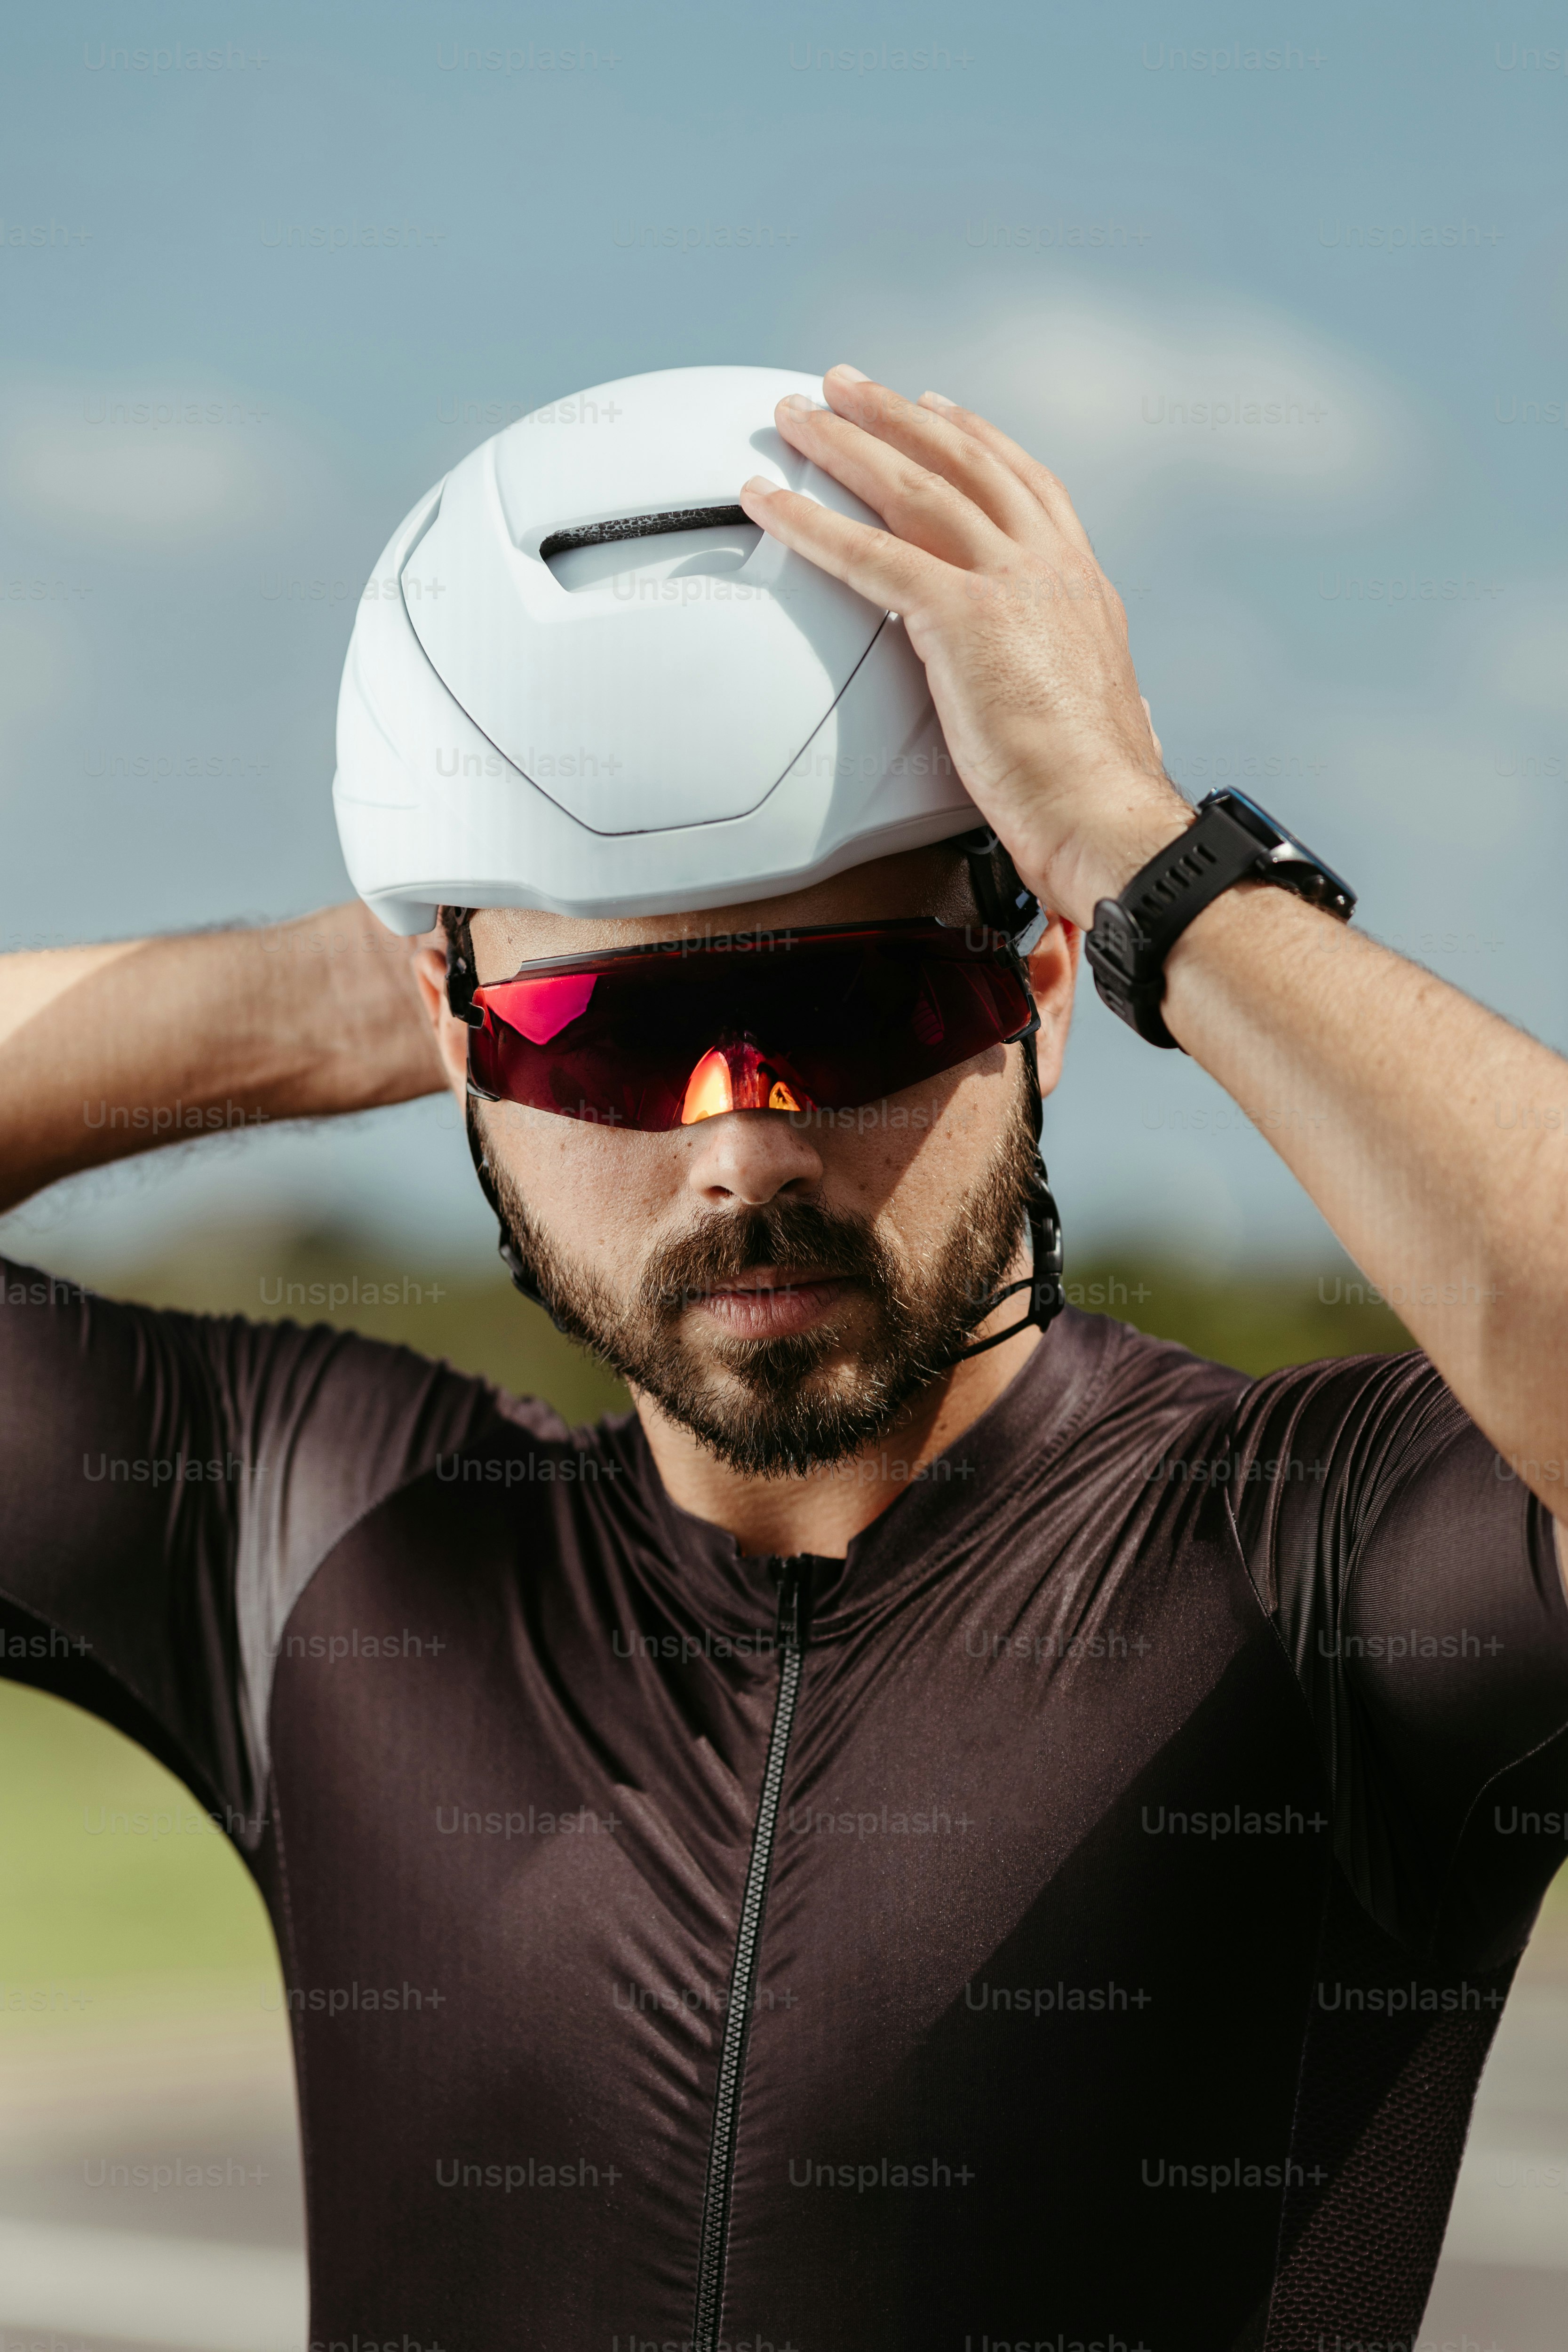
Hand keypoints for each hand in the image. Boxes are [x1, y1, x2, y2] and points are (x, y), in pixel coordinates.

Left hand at [739, 364, 1191, 927]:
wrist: (1107, 818)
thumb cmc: (1092, 793)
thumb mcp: (1087, 712)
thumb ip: (1059, 682)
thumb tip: (1065, 701)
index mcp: (1081, 588)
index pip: (1025, 486)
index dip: (976, 440)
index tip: (938, 408)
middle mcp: (1050, 568)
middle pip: (962, 464)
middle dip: (897, 416)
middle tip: (846, 386)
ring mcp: (1009, 585)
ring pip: (913, 488)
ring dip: (847, 443)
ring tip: (800, 413)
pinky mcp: (965, 619)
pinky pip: (869, 555)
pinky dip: (811, 522)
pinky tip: (768, 499)